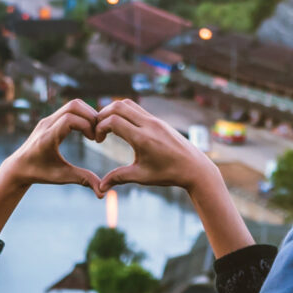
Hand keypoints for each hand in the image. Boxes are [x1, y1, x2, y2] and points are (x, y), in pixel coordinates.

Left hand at [0, 100, 106, 194]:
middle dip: (92, 116)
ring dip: (88, 114)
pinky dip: (81, 115)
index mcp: (48, 137)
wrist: (18, 167)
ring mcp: (47, 119)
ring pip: (73, 105)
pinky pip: (69, 109)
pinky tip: (87, 130)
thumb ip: (82, 180)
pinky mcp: (49, 119)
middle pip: (74, 105)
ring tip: (95, 131)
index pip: (70, 119)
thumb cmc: (39, 173)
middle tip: (99, 132)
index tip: (94, 140)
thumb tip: (102, 192)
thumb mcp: (61, 177)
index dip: (87, 126)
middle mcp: (47, 124)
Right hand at [96, 99, 255, 255]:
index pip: (113, 121)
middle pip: (118, 106)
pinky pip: (137, 109)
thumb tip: (101, 188)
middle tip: (97, 129)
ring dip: (114, 111)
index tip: (97, 140)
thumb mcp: (141, 176)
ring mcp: (155, 120)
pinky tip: (122, 127)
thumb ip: (119, 178)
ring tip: (107, 126)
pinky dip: (125, 113)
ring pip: (128, 104)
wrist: (194, 168)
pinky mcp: (159, 120)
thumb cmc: (168, 174)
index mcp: (143, 138)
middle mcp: (149, 125)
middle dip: (103, 114)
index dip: (99, 127)